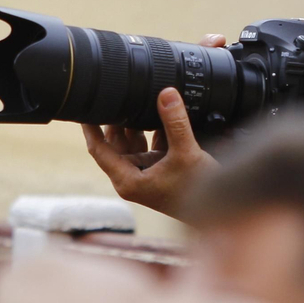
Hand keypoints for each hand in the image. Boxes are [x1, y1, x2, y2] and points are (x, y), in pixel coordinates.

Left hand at [82, 35, 222, 218]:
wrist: (219, 210)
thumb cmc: (198, 192)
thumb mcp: (185, 153)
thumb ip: (175, 122)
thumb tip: (166, 93)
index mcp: (128, 179)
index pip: (98, 149)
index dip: (90, 127)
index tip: (84, 107)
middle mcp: (133, 177)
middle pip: (115, 142)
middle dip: (116, 119)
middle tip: (116, 94)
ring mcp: (147, 172)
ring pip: (134, 141)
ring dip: (136, 123)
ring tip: (137, 99)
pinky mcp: (162, 169)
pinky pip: (151, 143)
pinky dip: (155, 129)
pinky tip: (161, 112)